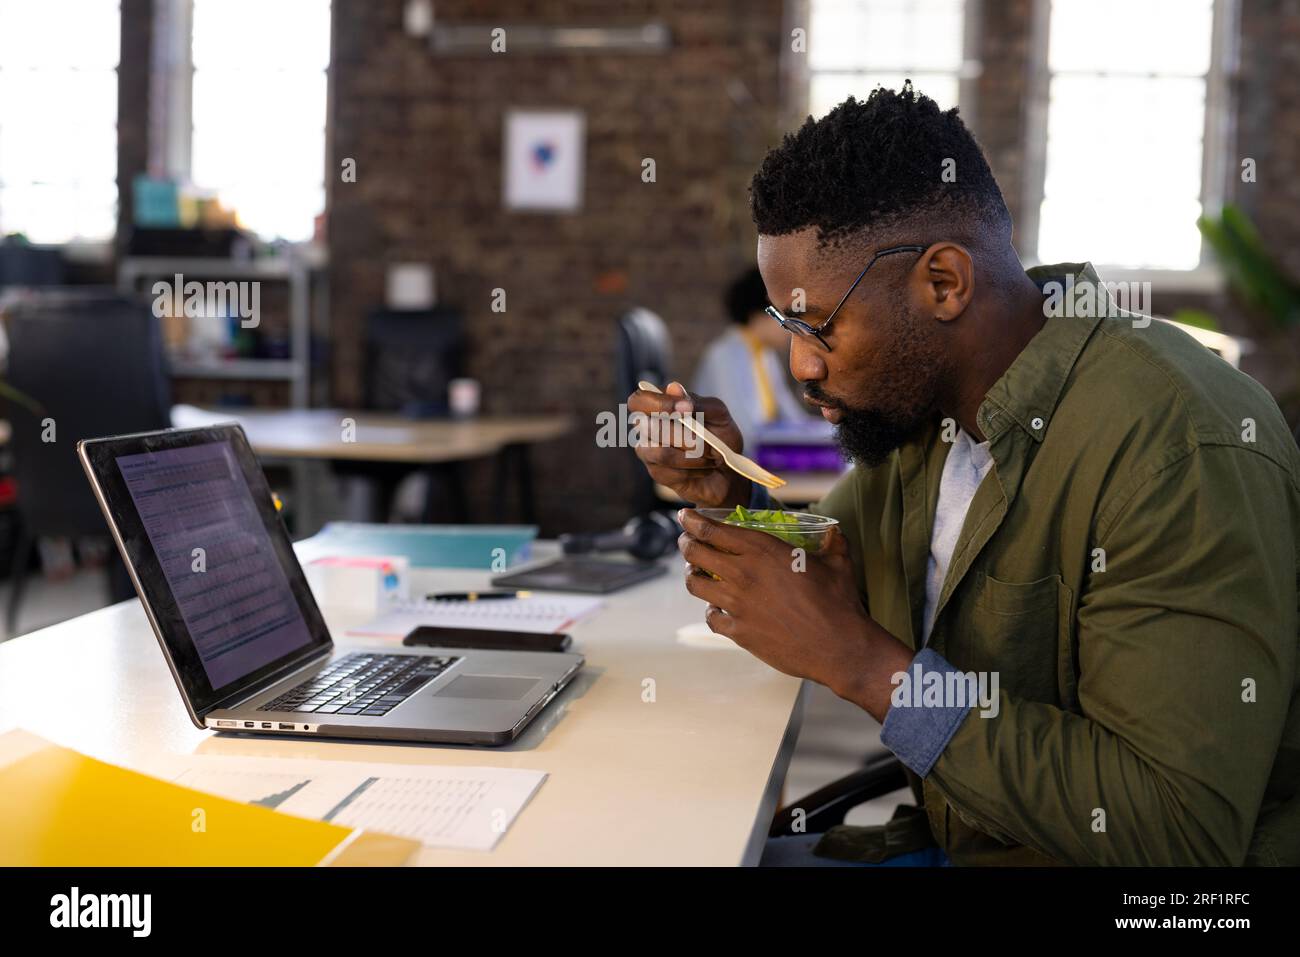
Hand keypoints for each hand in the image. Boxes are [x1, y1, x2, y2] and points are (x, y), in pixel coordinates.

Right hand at [627, 381, 748, 507]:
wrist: (727, 469)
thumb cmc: (719, 436)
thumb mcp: (718, 414)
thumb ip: (696, 401)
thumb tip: (674, 388)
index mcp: (658, 406)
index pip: (639, 401)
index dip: (658, 404)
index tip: (686, 409)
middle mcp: (647, 428)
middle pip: (650, 428)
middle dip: (686, 436)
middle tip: (708, 441)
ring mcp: (648, 452)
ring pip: (663, 453)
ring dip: (694, 455)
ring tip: (711, 456)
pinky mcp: (657, 473)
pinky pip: (672, 472)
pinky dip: (695, 470)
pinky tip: (705, 468)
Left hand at [676, 508, 912, 719]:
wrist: (837, 647)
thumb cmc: (838, 602)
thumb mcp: (838, 563)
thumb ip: (832, 541)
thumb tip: (833, 531)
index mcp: (763, 551)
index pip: (713, 530)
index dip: (693, 521)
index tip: (685, 516)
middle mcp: (743, 574)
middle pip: (696, 553)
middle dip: (686, 543)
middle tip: (687, 541)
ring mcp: (737, 605)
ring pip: (695, 584)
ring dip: (692, 574)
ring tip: (695, 572)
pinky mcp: (738, 632)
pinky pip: (711, 616)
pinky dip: (711, 609)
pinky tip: (717, 607)